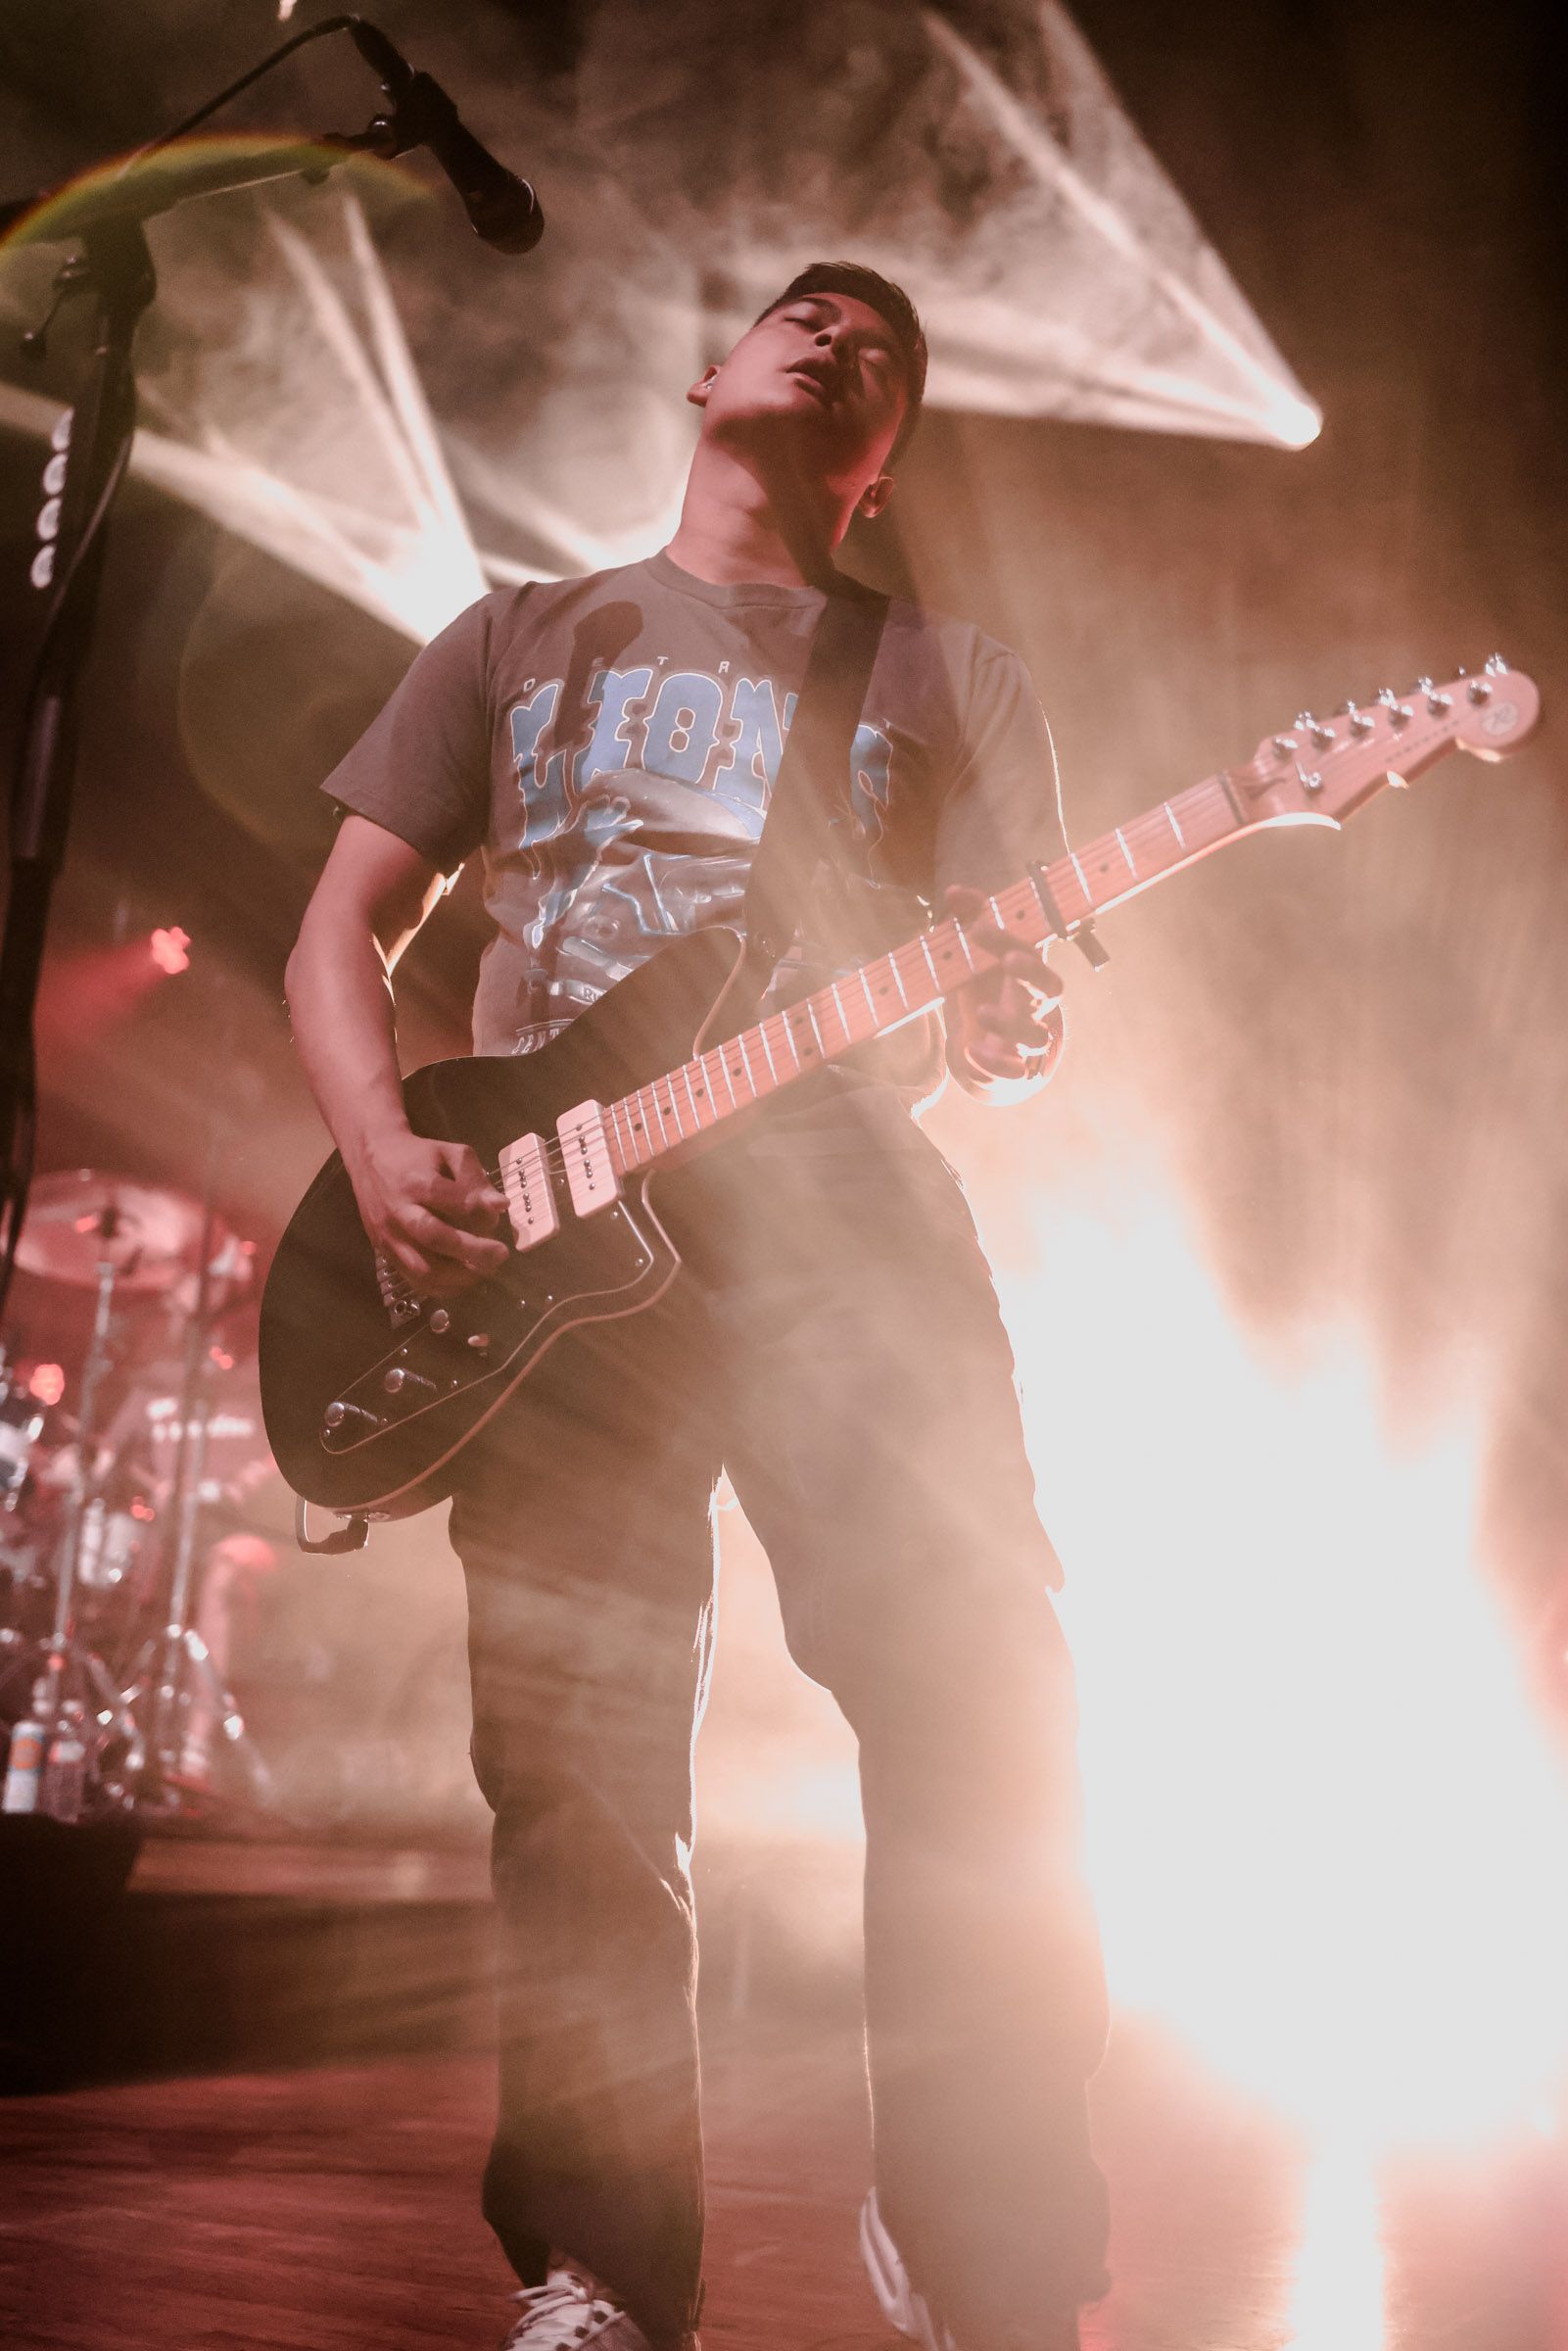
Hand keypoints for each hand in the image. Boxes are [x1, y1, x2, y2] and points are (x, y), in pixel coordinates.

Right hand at [348, 1127, 508, 1295]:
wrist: (370, 1160)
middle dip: (473, 1251)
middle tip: (500, 1254)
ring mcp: (389, 1236)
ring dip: (459, 1276)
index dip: (479, 1212)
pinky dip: (442, 1287)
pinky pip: (414, 1280)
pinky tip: (462, 1279)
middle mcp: (399, 1211)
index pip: (451, 1201)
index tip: (499, 1213)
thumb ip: (476, 1178)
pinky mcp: (385, 1252)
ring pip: (423, 1268)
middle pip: (435, 1237)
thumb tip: (500, 1206)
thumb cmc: (417, 1156)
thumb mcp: (450, 1153)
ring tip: (483, 1270)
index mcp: (416, 1181)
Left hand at [943, 884, 1065, 1093]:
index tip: (976, 928)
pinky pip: (1017, 1072)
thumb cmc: (986, 986)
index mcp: (1028, 972)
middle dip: (1031, 974)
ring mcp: (1028, 1036)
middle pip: (1051, 988)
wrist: (988, 1039)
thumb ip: (969, 917)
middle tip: (1008, 961)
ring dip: (1011, 1024)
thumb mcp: (976, 953)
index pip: (1030, 950)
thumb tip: (954, 890)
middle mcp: (1035, 1003)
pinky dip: (998, 1065)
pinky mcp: (1016, 1066)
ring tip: (980, 1012)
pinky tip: (973, 1052)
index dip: (1007, 938)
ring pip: (1036, 1036)